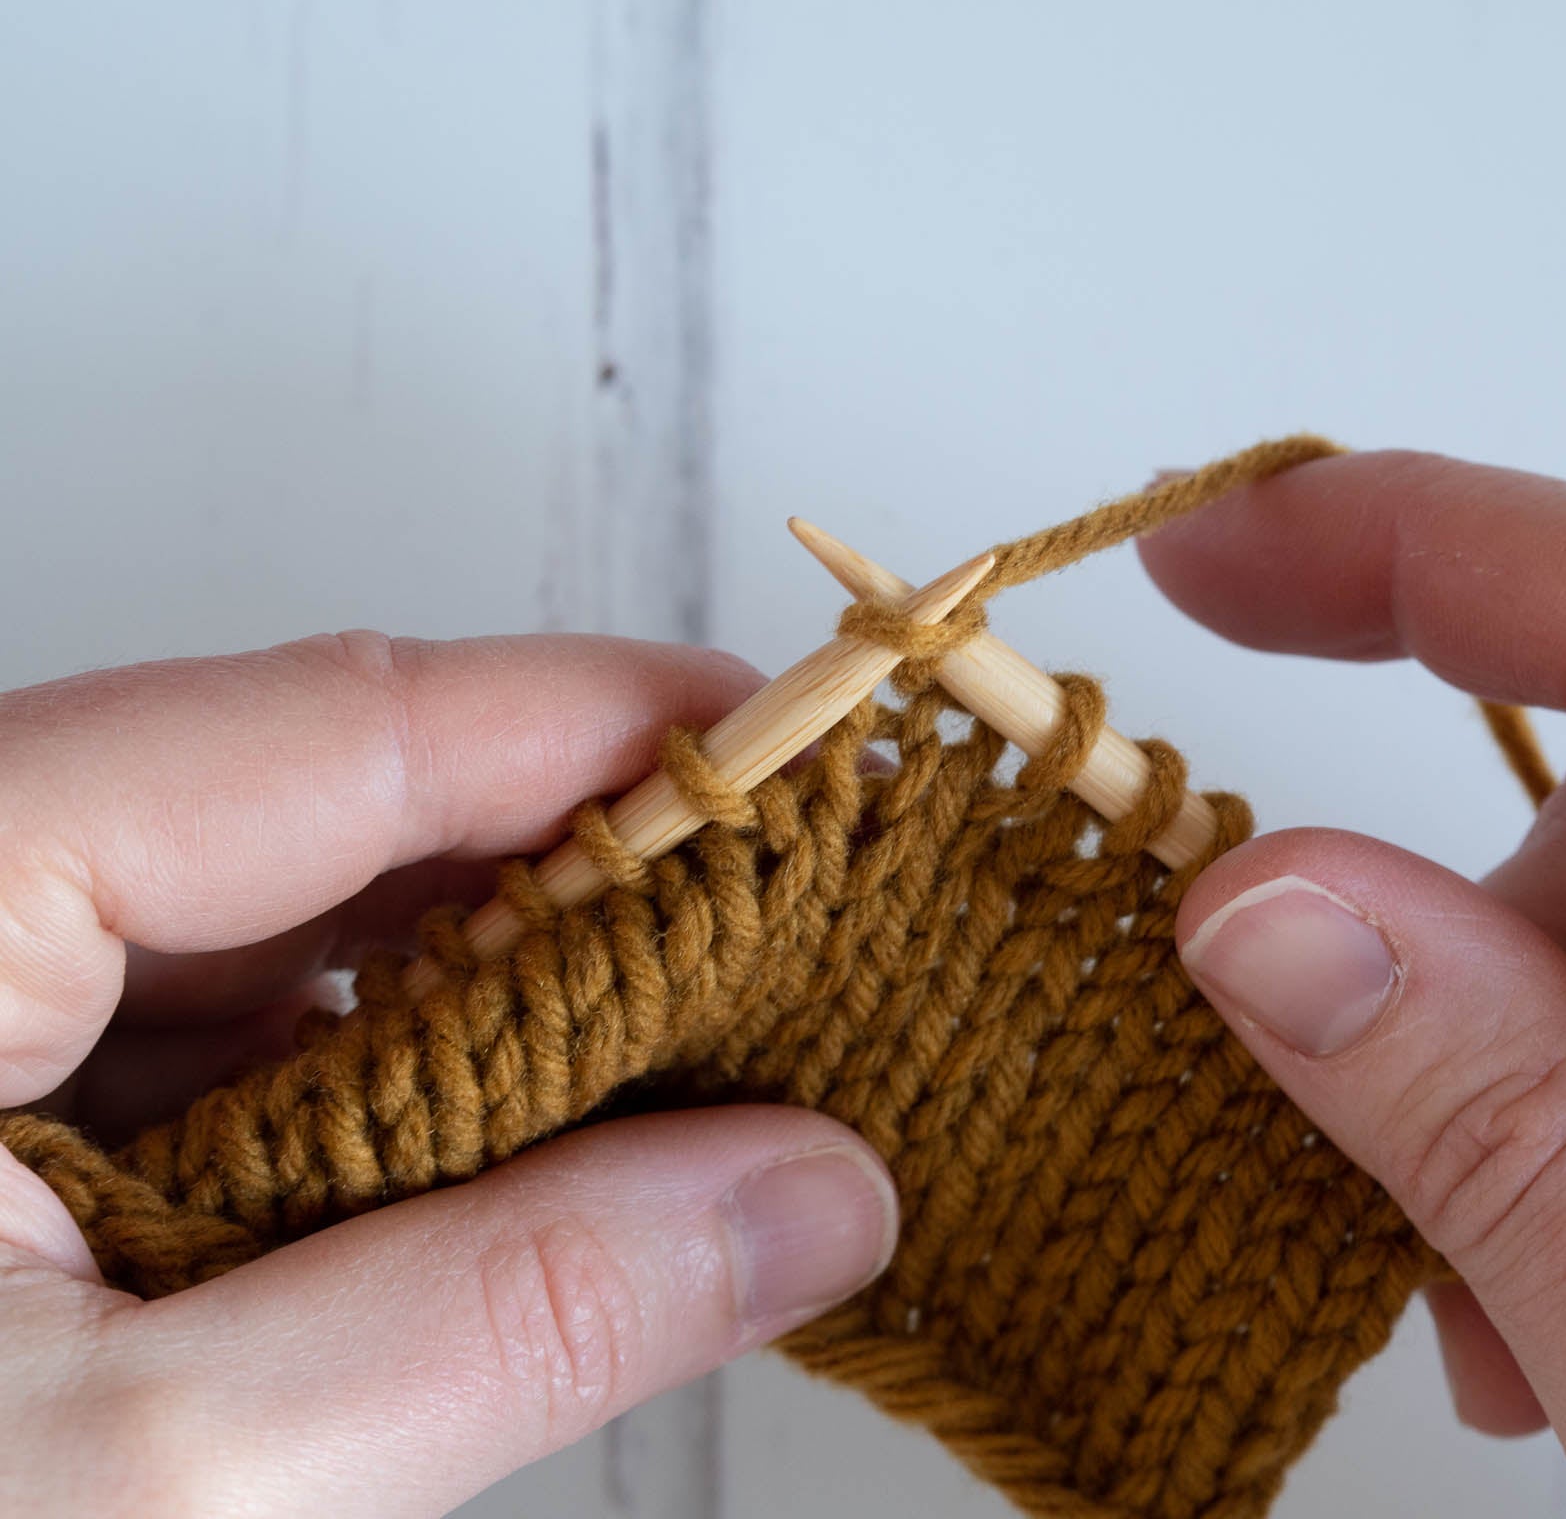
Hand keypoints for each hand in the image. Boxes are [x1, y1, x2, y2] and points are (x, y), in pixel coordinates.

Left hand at [0, 632, 897, 1515]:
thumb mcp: (151, 1487)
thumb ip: (506, 1318)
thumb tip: (808, 1197)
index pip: (336, 728)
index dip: (606, 724)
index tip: (813, 745)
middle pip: (322, 801)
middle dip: (581, 873)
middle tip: (804, 936)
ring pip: (287, 926)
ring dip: (501, 994)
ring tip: (704, 1060)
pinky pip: (231, 1040)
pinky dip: (396, 1089)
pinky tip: (524, 1154)